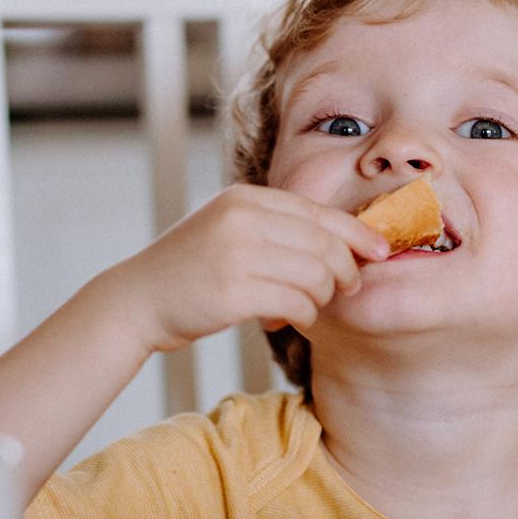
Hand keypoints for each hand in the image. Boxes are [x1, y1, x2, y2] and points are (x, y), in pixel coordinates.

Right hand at [119, 184, 390, 351]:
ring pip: (316, 275)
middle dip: (345, 272)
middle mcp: (243, 218)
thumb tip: (342, 246)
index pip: (319, 212)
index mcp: (245, 198)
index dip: (357, 233)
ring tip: (301, 308)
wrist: (136, 301)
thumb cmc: (190, 272)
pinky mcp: (233, 290)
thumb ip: (276, 229)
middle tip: (344, 291)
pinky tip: (281, 320)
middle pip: (326, 244)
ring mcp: (236, 253)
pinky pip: (297, 303)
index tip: (381, 251)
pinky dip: (300, 315)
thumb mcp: (229, 231)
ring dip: (319, 299)